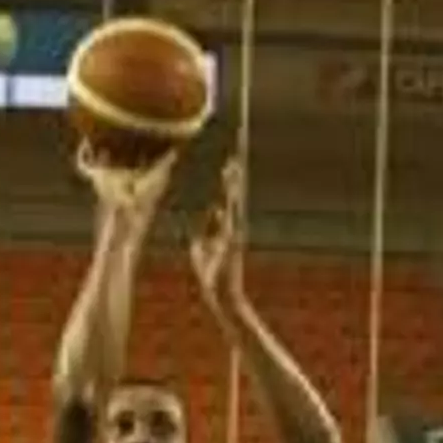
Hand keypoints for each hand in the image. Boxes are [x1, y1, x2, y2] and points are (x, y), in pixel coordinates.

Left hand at [190, 156, 247, 315]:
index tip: (229, 156)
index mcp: (226, 224)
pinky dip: (231, 202)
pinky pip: (231, 217)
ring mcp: (235, 232)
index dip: (228, 176)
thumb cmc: (213, 274)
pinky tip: (230, 189)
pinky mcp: (233, 240)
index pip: (227, 193)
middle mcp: (233, 224)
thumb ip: (207, 229)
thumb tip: (209, 214)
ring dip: (235, 182)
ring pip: (235, 200)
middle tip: (237, 146)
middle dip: (235, 170)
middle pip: (234, 191)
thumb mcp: (204, 247)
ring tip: (234, 162)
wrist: (223, 296)